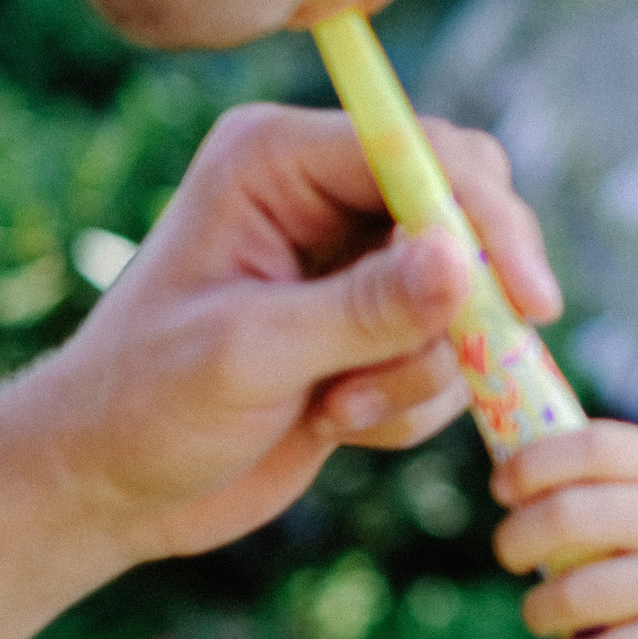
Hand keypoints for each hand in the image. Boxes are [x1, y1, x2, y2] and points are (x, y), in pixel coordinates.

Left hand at [29, 103, 560, 561]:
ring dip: (425, 369)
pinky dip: (413, 402)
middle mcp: (320, 192)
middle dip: (472, 295)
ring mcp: (351, 258)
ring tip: (342, 409)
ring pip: (468, 292)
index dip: (485, 221)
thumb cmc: (143, 405)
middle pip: (466, 204)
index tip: (528, 302)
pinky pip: (449, 351)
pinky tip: (338, 423)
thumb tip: (466, 265)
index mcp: (276, 158)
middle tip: (476, 359)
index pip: (422, 153)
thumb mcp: (250, 355)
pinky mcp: (371, 323)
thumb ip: (363, 310)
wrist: (108, 485)